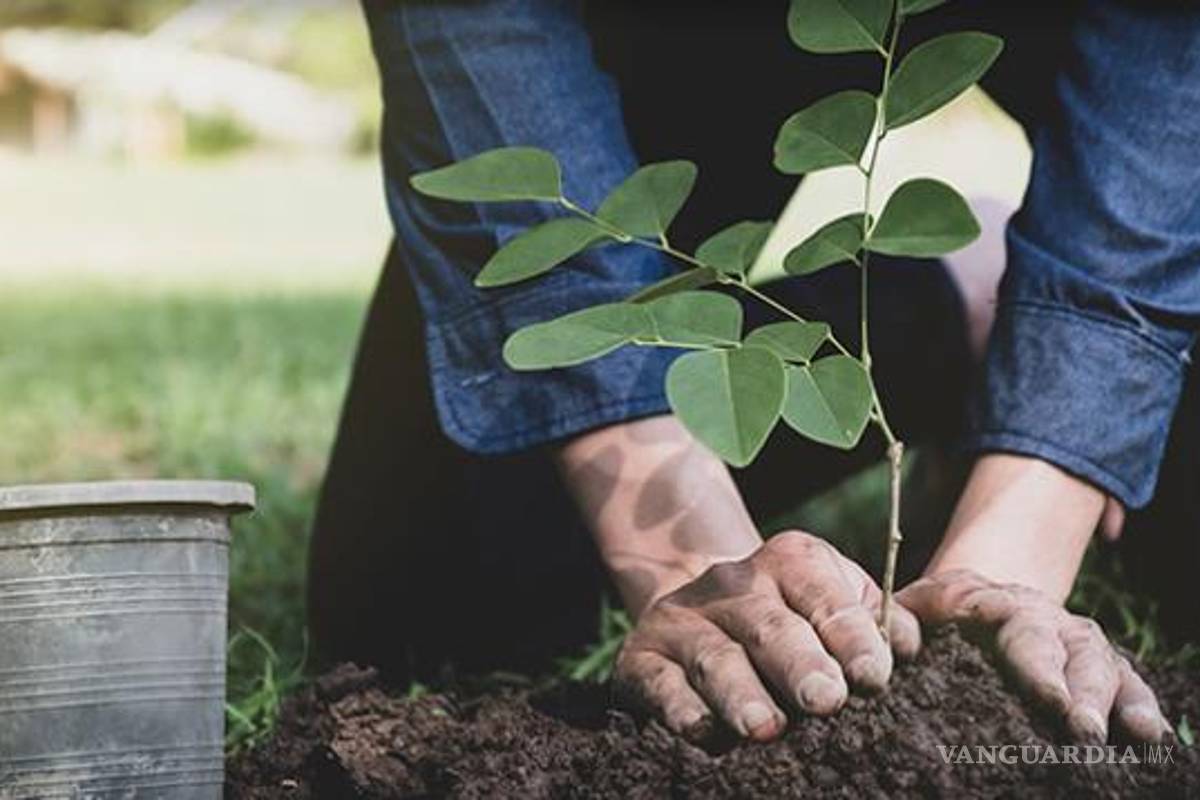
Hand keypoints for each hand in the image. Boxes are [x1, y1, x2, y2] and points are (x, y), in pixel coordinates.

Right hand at [613, 531, 920, 741]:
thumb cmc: (797, 624)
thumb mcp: (840, 605)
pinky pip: (660, 683)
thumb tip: (907, 645)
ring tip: (765, 728)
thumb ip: (880, 622)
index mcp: (790, 561)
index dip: (850, 635)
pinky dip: (680, 708)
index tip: (874, 677)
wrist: (702, 617)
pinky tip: (702, 732)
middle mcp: (731, 582)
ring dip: (740, 693)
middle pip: (768, 625)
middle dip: (799, 664)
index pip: (823, 594)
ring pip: (714, 656)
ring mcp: (681, 618)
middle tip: (826, 701)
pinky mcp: (641, 658)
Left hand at [898, 569, 1169, 742]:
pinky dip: (1139, 702)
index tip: (1045, 696)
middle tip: (1081, 727)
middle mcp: (1039, 616)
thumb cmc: (929, 616)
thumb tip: (887, 648)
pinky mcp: (1092, 664)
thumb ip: (896, 621)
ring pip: (1100, 661)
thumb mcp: (908, 608)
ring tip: (1126, 733)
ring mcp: (1069, 638)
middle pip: (1065, 646)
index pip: (1016, 625)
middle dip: (1077, 688)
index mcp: (990, 601)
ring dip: (1112, 698)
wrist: (964, 599)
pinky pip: (1124, 678)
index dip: (1035, 661)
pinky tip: (1149, 733)